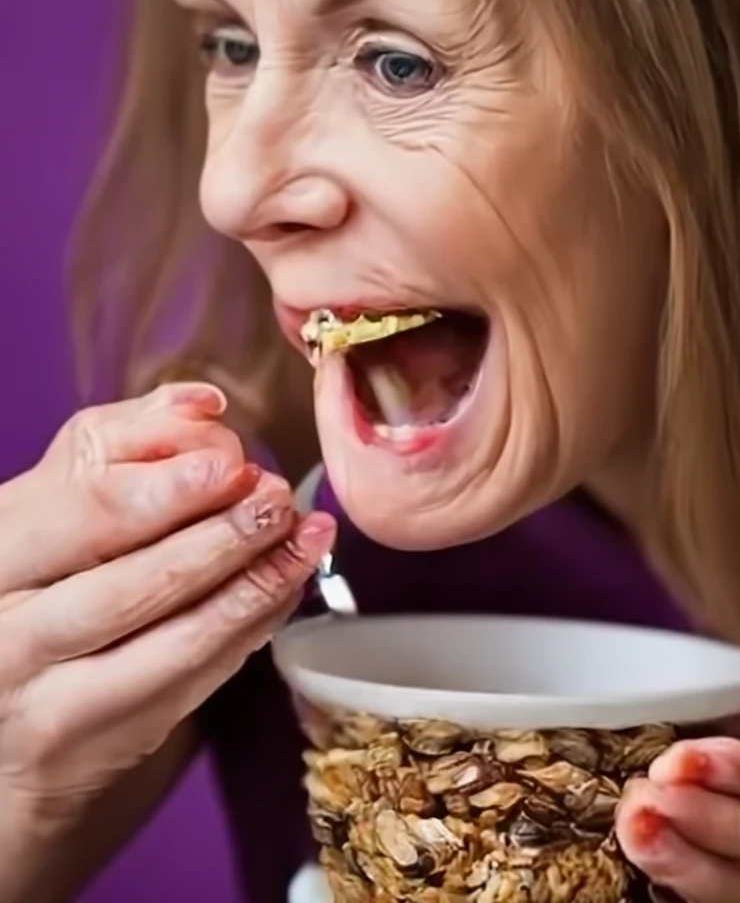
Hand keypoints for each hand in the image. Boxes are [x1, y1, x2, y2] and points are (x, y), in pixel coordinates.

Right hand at [0, 384, 335, 851]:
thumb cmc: (35, 583)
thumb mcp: (55, 503)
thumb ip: (123, 440)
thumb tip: (205, 403)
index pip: (83, 512)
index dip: (168, 488)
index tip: (232, 463)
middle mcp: (7, 631)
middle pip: (132, 583)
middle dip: (222, 537)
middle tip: (278, 498)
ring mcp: (53, 698)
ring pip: (176, 638)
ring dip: (255, 583)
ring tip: (306, 537)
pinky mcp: (106, 740)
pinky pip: (199, 677)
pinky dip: (253, 626)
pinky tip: (288, 584)